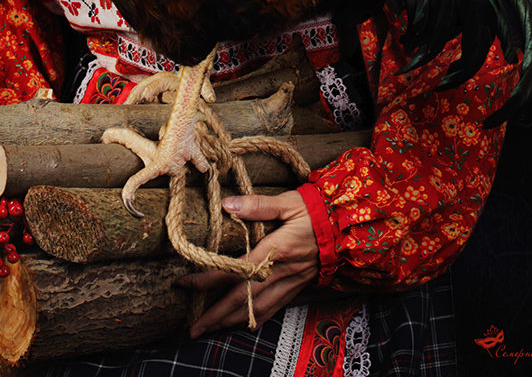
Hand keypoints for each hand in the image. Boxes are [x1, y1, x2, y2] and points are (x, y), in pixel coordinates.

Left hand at [179, 190, 319, 336]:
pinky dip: (256, 319)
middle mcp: (279, 272)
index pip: (233, 270)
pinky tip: (245, 323)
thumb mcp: (288, 202)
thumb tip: (227, 204)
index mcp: (274, 250)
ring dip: (232, 323)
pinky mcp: (297, 287)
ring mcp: (289, 283)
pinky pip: (273, 309)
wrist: (346, 228)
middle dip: (215, 316)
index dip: (207, 279)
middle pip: (241, 300)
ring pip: (256, 310)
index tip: (184, 284)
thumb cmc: (315, 211)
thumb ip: (257, 205)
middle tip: (193, 328)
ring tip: (212, 330)